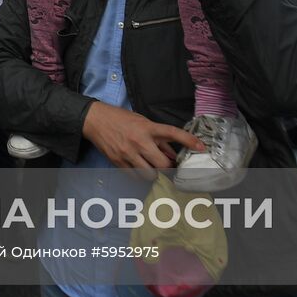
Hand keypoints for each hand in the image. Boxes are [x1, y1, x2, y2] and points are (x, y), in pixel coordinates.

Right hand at [83, 102, 202, 173]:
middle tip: (169, 167)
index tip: (201, 147)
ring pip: (150, 175)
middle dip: (169, 168)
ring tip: (151, 167)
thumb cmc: (121, 119)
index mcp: (147, 128)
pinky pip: (135, 177)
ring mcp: (128, 154)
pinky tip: (139, 168)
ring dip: (154, 173)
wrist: (95, 120)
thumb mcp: (142, 122)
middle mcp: (139, 141)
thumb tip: (173, 155)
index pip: (173, 134)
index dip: (189, 140)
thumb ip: (159, 138)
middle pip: (163, 164)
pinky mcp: (118, 162)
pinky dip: (141, 176)